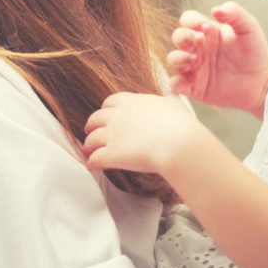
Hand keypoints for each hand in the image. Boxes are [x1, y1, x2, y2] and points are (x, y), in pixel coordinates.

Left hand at [82, 92, 203, 175]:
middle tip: (90, 131)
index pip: (111, 101)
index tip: (105, 113)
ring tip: (88, 150)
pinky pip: (95, 158)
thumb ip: (164, 102)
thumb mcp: (173, 104)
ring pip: (92, 139)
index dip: (106, 109)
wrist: (178, 143)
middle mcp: (118, 116)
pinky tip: (92, 166)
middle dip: (91, 125)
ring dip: (88, 145)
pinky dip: (92, 162)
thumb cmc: (180, 124)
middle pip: (96, 118)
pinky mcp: (111, 154)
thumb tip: (167, 102)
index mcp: (132, 102)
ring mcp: (113, 134)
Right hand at [166, 2, 267, 115]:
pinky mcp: (194, 87)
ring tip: (196, 61)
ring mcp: (195, 67)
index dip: (191, 22)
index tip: (206, 28)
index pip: (188, 19)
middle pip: (178, 37)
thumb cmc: (256, 51)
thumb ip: (234, 13)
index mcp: (208, 31)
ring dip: (179, 58)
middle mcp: (198, 47)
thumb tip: (215, 9)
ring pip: (173, 59)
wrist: (263, 82)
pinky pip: (175, 84)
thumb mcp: (249, 27)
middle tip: (199, 42)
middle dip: (183, 38)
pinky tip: (192, 81)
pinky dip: (178, 82)